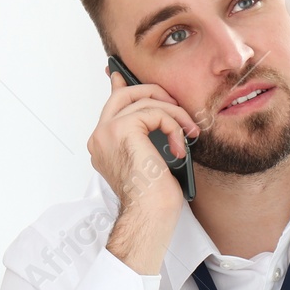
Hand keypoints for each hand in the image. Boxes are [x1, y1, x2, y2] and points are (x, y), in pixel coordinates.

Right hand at [89, 69, 198, 272]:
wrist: (149, 215)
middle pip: (125, 94)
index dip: (120, 86)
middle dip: (154, 93)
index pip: (112, 106)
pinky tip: (180, 148)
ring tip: (188, 134)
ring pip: (145, 101)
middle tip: (175, 106)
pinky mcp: (123, 130)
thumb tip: (158, 114)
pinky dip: (174, 126)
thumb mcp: (152, 157)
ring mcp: (108, 132)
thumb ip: (147, 134)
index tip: (120, 74)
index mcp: (103, 144)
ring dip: (174, 115)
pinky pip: (155, 112)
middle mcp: (100, 136)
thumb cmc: (153, 198)